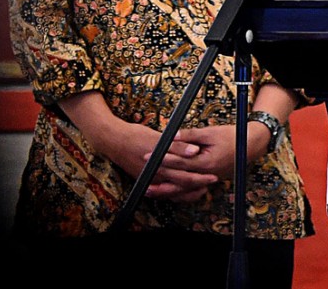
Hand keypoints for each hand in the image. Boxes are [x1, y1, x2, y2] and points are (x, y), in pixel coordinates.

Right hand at [92, 119, 218, 202]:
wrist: (114, 142)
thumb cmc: (136, 137)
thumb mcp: (159, 138)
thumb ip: (178, 146)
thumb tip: (195, 151)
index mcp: (161, 166)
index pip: (186, 177)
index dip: (201, 178)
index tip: (213, 176)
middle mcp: (156, 177)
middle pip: (181, 186)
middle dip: (198, 185)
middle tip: (212, 182)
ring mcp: (150, 180)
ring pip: (173, 191)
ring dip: (188, 191)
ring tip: (202, 189)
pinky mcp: (147, 179)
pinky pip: (164, 190)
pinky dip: (175, 191)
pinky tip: (184, 189)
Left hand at [141, 122, 263, 201]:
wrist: (251, 145)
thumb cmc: (232, 136)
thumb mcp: (211, 132)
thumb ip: (191, 135)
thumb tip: (173, 135)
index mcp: (206, 162)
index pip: (179, 162)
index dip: (162, 159)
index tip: (148, 156)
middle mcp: (206, 174)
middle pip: (178, 179)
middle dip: (159, 176)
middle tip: (142, 173)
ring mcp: (208, 179)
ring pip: (183, 188)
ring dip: (166, 189)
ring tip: (150, 189)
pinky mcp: (209, 179)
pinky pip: (191, 188)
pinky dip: (178, 190)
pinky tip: (168, 190)